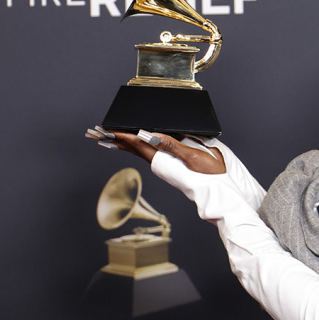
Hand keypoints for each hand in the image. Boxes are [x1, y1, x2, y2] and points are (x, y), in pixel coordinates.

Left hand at [86, 126, 225, 173]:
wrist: (222, 190)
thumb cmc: (210, 174)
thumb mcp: (192, 157)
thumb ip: (170, 145)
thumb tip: (146, 135)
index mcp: (163, 159)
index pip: (136, 144)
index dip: (120, 135)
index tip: (105, 129)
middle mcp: (161, 162)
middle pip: (132, 148)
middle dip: (114, 140)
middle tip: (96, 133)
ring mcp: (166, 164)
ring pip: (139, 150)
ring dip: (123, 142)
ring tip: (109, 137)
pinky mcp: (173, 164)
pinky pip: (151, 151)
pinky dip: (139, 145)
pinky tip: (138, 142)